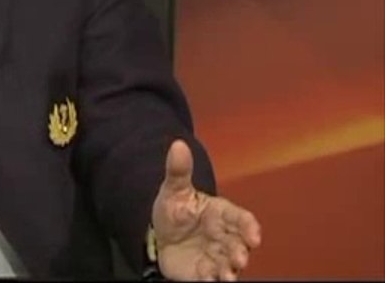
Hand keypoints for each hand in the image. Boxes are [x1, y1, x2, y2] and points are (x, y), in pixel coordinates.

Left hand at [151, 140, 261, 280]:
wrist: (158, 233)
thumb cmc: (175, 210)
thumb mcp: (174, 189)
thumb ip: (178, 170)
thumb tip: (178, 144)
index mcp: (221, 214)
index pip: (241, 219)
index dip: (250, 227)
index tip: (254, 235)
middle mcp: (224, 237)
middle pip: (239, 245)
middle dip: (241, 252)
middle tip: (239, 258)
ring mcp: (216, 256)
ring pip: (229, 265)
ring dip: (230, 271)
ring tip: (227, 276)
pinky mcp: (204, 273)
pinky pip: (211, 279)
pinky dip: (211, 280)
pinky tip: (208, 280)